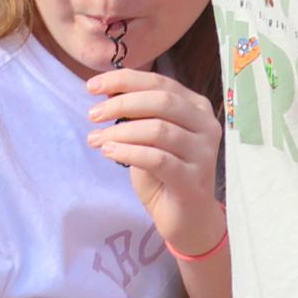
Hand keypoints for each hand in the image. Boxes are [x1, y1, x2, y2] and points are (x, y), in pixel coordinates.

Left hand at [87, 65, 225, 253]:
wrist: (187, 217)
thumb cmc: (166, 174)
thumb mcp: (151, 139)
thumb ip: (140, 116)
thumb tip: (107, 91)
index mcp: (197, 108)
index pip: (161, 82)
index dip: (126, 80)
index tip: (92, 86)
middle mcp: (206, 125)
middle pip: (162, 101)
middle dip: (122, 103)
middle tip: (93, 114)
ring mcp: (203, 153)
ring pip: (159, 130)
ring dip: (120, 131)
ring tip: (95, 139)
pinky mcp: (192, 179)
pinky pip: (158, 159)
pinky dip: (129, 152)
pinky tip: (109, 152)